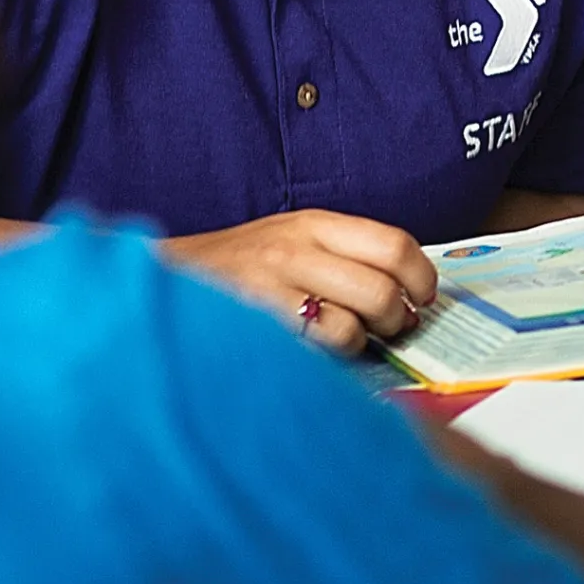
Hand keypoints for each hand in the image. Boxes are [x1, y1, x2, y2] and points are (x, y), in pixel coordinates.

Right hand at [163, 209, 440, 353]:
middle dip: (398, 319)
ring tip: (342, 340)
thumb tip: (407, 290)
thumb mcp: (288, 240)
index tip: (423, 298)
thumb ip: (342, 256)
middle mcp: (294, 250)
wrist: (161, 279)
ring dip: (359, 343)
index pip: (394, 245)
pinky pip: (314, 350)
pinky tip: (310, 351)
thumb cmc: (235, 268)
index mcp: (312, 224)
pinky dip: (324, 358)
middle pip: (383, 289)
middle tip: (391, 328)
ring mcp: (271, 288)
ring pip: (353, 326)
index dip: (422, 278)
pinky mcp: (253, 324)